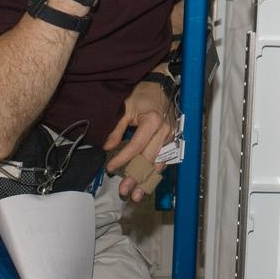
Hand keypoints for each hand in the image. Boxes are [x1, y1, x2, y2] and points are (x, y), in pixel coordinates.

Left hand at [102, 80, 173, 201]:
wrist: (160, 84)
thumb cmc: (143, 94)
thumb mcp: (125, 107)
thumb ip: (116, 129)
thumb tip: (107, 147)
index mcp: (152, 121)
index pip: (136, 146)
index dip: (122, 159)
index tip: (110, 167)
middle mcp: (164, 131)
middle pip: (148, 159)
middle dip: (135, 176)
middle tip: (125, 191)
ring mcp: (170, 136)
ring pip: (159, 163)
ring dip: (148, 180)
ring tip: (138, 194)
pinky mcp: (172, 140)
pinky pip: (164, 159)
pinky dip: (155, 172)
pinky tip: (148, 183)